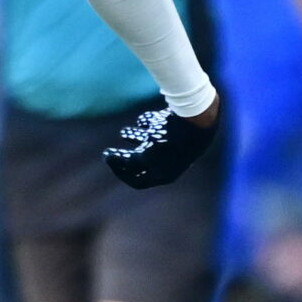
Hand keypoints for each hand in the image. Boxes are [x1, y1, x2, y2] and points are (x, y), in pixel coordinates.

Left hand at [103, 95, 219, 189]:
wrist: (195, 123)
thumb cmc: (168, 143)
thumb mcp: (144, 156)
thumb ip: (127, 161)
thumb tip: (109, 159)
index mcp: (164, 175)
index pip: (138, 180)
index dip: (120, 172)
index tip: (108, 160)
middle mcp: (169, 163)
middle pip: (142, 164)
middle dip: (124, 158)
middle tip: (107, 153)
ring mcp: (173, 146)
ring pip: (151, 143)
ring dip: (135, 138)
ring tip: (123, 133)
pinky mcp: (175, 129)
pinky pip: (158, 127)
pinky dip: (147, 124)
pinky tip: (142, 121)